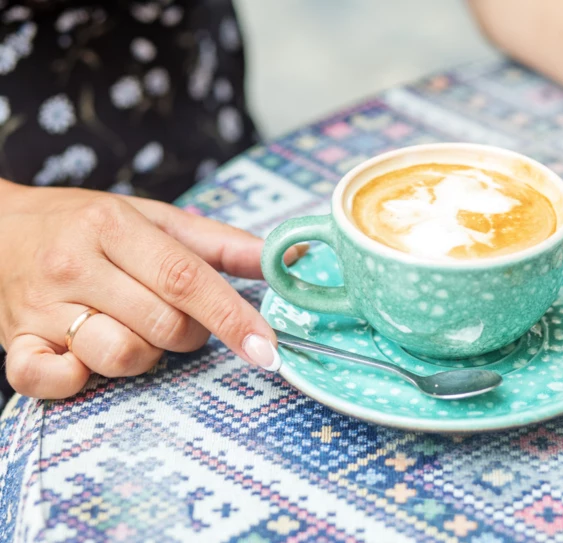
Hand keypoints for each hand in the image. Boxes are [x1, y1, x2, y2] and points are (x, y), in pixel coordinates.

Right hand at [0, 183, 306, 398]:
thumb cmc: (86, 225)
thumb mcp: (153, 218)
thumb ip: (220, 243)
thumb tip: (287, 257)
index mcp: (113, 226)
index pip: (185, 278)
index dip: (233, 317)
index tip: (267, 348)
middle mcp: (74, 264)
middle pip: (163, 324)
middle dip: (189, 333)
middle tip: (175, 316)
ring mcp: (40, 306)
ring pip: (120, 356)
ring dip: (144, 354)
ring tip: (132, 329)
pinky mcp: (15, 341)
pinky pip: (52, 379)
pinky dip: (79, 378)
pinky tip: (86, 359)